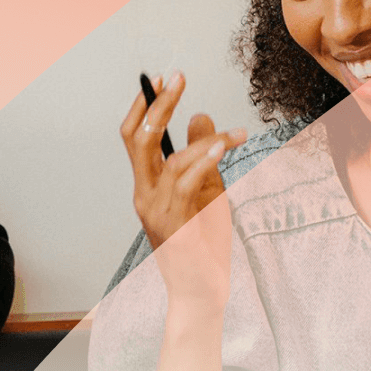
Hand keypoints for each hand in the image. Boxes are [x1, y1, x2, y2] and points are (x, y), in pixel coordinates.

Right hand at [121, 73, 244, 303]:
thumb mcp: (207, 192)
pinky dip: (204, 161)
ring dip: (204, 141)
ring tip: (236, 134)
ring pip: (169, 160)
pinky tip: (224, 147)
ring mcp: (155, 211)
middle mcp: (143, 195)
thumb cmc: (203, 245)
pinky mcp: (173, 226)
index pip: (134, 137)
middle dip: (158, 105)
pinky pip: (185, 184)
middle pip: (138, 139)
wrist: (201, 293)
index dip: (144, 106)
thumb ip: (202, 157)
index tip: (162, 78)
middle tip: (178, 78)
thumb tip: (201, 116)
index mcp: (146, 186)